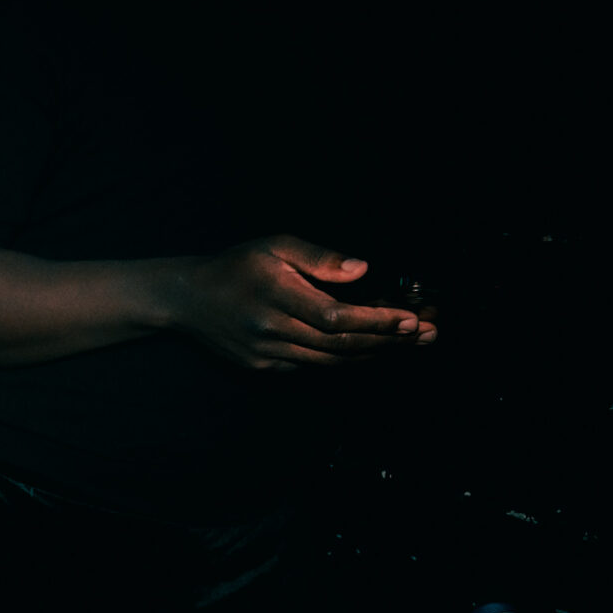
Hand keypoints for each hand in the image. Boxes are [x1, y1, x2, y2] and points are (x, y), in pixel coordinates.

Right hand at [167, 235, 438, 371]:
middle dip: (388, 341)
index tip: (410, 320)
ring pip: (330, 361)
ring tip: (409, 344)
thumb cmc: (235, 266)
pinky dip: (344, 360)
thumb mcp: (274, 245)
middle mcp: (271, 330)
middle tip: (427, 334)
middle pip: (340, 345)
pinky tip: (369, 350)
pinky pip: (311, 367)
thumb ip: (318, 257)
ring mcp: (266, 353)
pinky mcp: (263, 366)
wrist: (186, 299)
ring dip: (373, 354)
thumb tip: (362, 270)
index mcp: (276, 296)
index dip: (376, 322)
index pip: (335, 317)